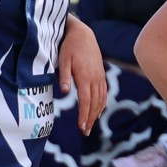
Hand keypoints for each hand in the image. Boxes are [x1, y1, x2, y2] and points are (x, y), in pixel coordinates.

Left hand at [58, 18, 106, 133]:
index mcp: (85, 77)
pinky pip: (104, 93)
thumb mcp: (63, 59)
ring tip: (90, 125)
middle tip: (84, 132)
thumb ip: (64, 76)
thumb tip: (64, 92)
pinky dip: (102, 104)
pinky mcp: (101, 75)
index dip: (84, 115)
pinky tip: (97, 111)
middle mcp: (95, 79)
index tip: (81, 127)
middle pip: (94, 104)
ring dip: (96, 114)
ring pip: (101, 100)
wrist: (83, 34)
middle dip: (90, 119)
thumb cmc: (69, 47)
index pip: (85, 101)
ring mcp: (99, 77)